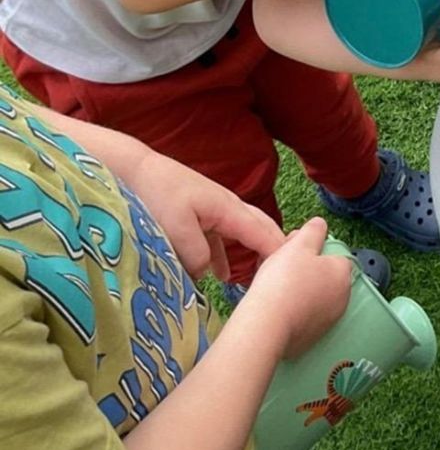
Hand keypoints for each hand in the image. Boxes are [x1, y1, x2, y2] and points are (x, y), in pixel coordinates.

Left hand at [123, 149, 285, 280]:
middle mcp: (229, 208)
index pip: (264, 234)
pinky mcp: (199, 216)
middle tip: (287, 275)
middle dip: (275, 250)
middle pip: (262, 229)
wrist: (137, 171)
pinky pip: (222, 239)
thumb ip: (197, 254)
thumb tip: (207, 275)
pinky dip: (226, 256)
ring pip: (243, 233)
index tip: (293, 276)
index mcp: (229, 210)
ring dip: (253, 252)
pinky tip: (220, 276)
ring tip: (260, 278)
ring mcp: (214, 211)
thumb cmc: (159, 195)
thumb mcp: (178, 229)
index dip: (279, 254)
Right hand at [244, 217, 353, 360]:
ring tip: (276, 286)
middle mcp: (342, 300)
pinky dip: (294, 311)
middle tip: (282, 266)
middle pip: (325, 276)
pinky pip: (304, 317)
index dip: (314, 249)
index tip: (294, 250)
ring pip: (314, 297)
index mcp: (342, 274)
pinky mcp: (312, 339)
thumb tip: (321, 224)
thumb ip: (314, 230)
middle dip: (307, 269)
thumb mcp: (300, 244)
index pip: (335, 255)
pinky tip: (276, 307)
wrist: (267, 325)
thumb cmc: (284, 281)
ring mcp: (327, 322)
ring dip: (300, 290)